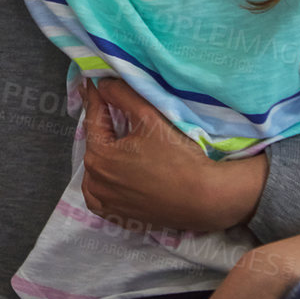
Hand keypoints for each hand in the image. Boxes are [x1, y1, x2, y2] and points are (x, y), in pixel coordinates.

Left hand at [81, 79, 267, 232]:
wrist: (205, 198)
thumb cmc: (178, 156)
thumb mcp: (148, 117)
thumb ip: (122, 95)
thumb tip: (102, 83)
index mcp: (99, 156)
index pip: (94, 119)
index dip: (96, 97)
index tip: (93, 82)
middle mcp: (96, 182)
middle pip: (95, 145)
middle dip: (102, 127)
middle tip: (109, 110)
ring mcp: (107, 202)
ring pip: (96, 171)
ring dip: (102, 156)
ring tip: (116, 142)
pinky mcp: (119, 217)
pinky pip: (102, 197)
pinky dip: (104, 185)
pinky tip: (114, 176)